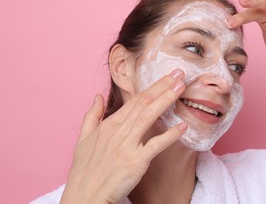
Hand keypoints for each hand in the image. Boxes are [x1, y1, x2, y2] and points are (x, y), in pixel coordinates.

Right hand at [61, 69, 186, 203]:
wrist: (84, 197)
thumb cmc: (84, 171)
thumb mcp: (82, 139)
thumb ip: (92, 115)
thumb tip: (98, 96)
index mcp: (108, 125)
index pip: (135, 100)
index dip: (153, 87)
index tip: (167, 77)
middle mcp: (118, 132)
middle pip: (144, 103)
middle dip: (163, 86)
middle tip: (180, 74)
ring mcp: (126, 146)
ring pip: (148, 117)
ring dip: (166, 100)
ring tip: (181, 88)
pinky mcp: (135, 162)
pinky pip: (155, 146)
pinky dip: (170, 135)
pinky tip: (183, 126)